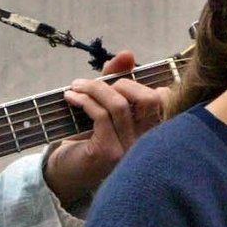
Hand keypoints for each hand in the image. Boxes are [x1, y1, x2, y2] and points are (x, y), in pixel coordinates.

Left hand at [42, 50, 165, 207]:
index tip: (116, 80)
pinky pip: (100, 115)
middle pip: (149, 99)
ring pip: (120, 104)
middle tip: (96, 84)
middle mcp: (147, 143)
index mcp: (152, 132)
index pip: (162, 99)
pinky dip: (84, 100)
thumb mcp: (104, 106)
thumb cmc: (87, 139)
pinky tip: (71, 97)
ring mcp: (130, 150)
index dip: (141, 82)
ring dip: (94, 88)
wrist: (64, 172)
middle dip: (121, 82)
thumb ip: (115, 80)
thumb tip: (128, 54)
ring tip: (76, 86)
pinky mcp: (109, 153)